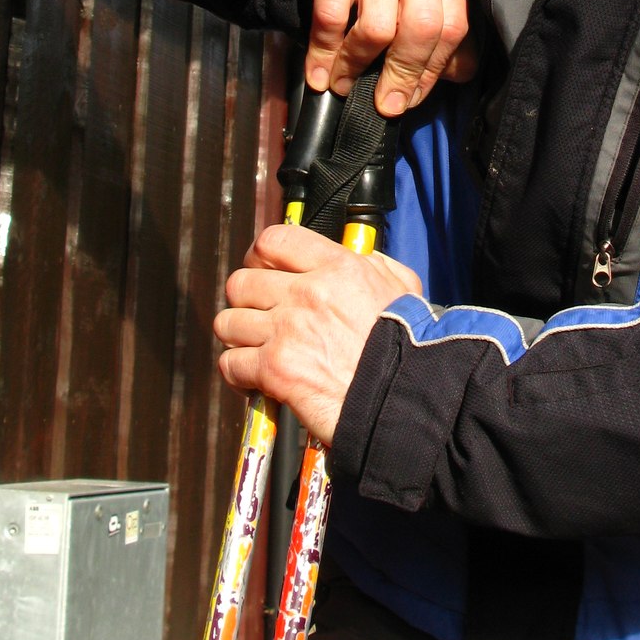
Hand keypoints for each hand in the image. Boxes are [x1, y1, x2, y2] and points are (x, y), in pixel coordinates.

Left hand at [214, 222, 422, 445]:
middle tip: (259, 315)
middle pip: (241, 282)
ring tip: (255, 348)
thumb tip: (359, 257)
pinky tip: (255, 378)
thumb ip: (377, 265)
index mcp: (338, 267)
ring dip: (238, 337)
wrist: (406, 399)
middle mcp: (307, 293)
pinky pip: (231, 363)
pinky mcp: (274, 370)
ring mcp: (287, 331)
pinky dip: (238, 373)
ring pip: (227, 322)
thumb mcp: (404, 289)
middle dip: (246, 300)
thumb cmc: (411, 348)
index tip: (262, 270)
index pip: (274, 240)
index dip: (259, 256)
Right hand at [296, 0, 474, 115]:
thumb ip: (439, 33)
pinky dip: (324, 54)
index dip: (435, 70)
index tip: (413, 96)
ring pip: (378, 27)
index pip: (453, 26)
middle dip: (404, 74)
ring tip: (344, 86)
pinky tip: (320, 75)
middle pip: (423, 26)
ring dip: (357, 67)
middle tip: (387, 104)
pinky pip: (332, 19)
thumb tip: (453, 77)